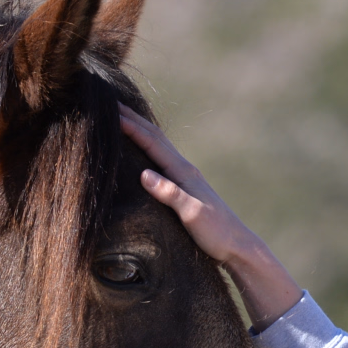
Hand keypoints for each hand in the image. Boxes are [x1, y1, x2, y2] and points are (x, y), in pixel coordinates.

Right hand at [118, 104, 302, 328]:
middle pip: (155, 137)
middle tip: (111, 102)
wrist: (238, 245)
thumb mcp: (192, 214)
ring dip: (141, 129)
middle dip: (133, 119)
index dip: (130, 126)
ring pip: (159, 145)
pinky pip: (161, 158)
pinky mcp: (186, 187)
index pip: (152, 143)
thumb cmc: (216, 233)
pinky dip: (148, 146)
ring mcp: (186, 177)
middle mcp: (185, 169)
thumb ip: (170, 194)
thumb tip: (144, 174)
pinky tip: (144, 149)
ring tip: (123, 117)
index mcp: (183, 172)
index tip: (109, 111)